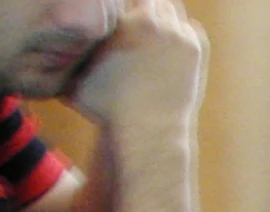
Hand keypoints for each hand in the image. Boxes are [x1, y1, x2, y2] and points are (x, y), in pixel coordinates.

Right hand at [68, 0, 205, 134]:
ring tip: (154, 38)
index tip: (121, 23)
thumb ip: (71, 49)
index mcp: (117, 19)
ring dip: (162, 19)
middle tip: (138, 28)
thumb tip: (64, 39)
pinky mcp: (195, 49)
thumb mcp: (73, 75)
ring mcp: (176, 33)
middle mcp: (148, 19)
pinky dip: (182, 34)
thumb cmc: (106, 108)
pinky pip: (191, 28)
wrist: (148, 131)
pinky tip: (172, 48)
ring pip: (171, 9)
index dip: (120, 8)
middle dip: (141, 9)